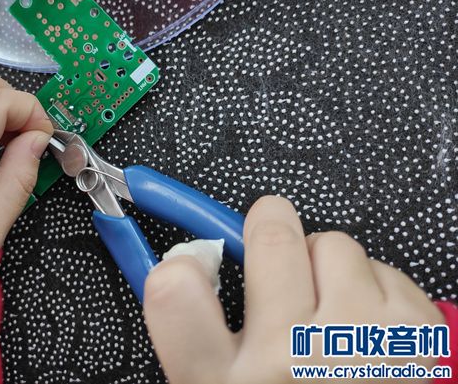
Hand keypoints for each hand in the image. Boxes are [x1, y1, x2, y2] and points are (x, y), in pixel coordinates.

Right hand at [144, 196, 444, 383]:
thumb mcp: (217, 380)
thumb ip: (194, 325)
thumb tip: (182, 260)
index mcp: (225, 379)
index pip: (177, 296)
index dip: (180, 266)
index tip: (187, 264)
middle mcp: (290, 359)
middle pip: (273, 237)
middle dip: (270, 220)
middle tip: (270, 231)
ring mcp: (357, 342)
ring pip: (332, 244)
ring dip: (325, 264)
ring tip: (324, 306)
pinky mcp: (412, 332)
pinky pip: (381, 266)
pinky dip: (370, 286)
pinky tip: (364, 325)